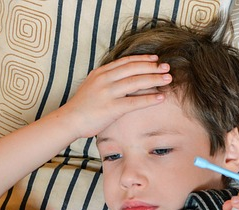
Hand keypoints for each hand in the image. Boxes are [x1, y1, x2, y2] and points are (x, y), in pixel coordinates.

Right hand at [52, 54, 171, 139]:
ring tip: (168, 79)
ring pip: (136, 82)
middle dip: (152, 67)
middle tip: (167, 67)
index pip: (126, 62)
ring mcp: (107, 93)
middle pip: (133, 69)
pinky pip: (134, 102)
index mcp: (101, 72)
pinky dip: (149, 99)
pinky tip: (161, 98)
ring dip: (155, 79)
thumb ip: (107, 79)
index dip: (142, 59)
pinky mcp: (111, 108)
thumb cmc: (83, 105)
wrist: (69, 120)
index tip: (156, 59)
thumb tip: (124, 77)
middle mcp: (105, 79)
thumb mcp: (93, 85)